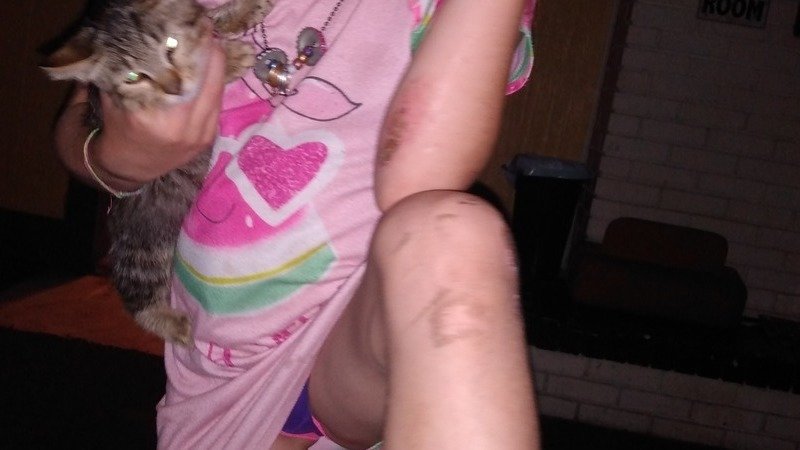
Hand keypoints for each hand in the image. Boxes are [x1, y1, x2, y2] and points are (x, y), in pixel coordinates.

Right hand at [89, 37, 227, 190]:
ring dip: (215, 68)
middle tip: (203, 36)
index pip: (181, 73)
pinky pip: (218, 104)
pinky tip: (210, 73)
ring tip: (209, 49)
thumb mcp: (117, 96)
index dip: (189, 50)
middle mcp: (182, 127)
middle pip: (207, 79)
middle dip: (207, 54)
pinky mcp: (208, 138)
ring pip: (217, 91)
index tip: (188, 33)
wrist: (128, 167)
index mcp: (156, 116)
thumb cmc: (117, 126)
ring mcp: (199, 134)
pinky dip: (215, 86)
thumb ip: (133, 71)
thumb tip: (150, 43)